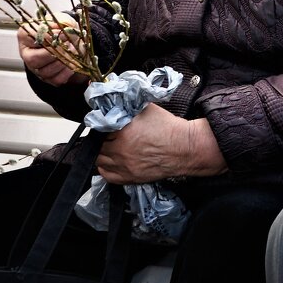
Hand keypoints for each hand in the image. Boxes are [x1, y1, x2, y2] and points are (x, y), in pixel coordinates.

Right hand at [17, 22, 87, 87]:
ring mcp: (35, 68)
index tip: (62, 34)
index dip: (49, 37)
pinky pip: (56, 79)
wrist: (70, 42)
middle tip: (66, 45)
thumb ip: (61, 24)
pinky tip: (72, 63)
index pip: (32, 37)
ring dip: (62, 62)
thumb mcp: (61, 20)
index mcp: (25, 36)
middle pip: (34, 59)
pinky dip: (67, 71)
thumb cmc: (61, 31)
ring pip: (45, 71)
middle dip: (53, 53)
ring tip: (72, 52)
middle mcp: (27, 54)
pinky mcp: (46, 78)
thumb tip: (63, 31)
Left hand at [97, 103, 226, 183]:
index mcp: (122, 132)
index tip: (105, 125)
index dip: (102, 126)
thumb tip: (116, 104)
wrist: (185, 148)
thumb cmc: (169, 128)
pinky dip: (105, 168)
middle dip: (101, 140)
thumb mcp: (146, 109)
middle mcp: (120, 151)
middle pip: (97, 146)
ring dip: (102, 153)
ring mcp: (124, 166)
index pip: (100, 128)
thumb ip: (128, 106)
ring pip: (100, 161)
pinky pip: (107, 175)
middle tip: (108, 136)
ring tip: (110, 148)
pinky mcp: (130, 178)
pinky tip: (110, 161)